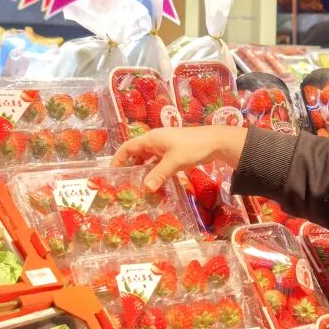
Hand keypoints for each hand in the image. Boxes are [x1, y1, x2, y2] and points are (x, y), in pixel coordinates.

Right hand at [112, 126, 248, 190]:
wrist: (215, 142)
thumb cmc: (193, 147)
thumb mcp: (174, 161)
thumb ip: (159, 174)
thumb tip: (145, 188)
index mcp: (151, 139)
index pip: (127, 147)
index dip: (118, 159)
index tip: (112, 173)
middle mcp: (155, 141)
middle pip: (136, 154)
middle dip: (130, 167)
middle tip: (125, 184)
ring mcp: (164, 147)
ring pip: (148, 159)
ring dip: (144, 171)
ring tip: (139, 187)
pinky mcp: (173, 153)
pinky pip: (158, 163)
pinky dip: (155, 172)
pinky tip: (155, 183)